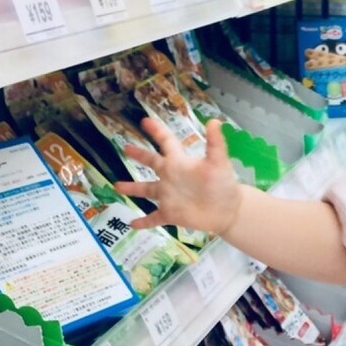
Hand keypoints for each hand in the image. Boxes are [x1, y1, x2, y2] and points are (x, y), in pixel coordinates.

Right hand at [115, 115, 240, 236]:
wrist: (228, 211)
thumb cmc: (223, 185)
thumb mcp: (219, 163)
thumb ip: (215, 143)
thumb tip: (214, 121)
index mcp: (179, 163)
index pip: (166, 142)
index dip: (157, 131)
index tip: (145, 121)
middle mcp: (171, 177)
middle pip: (151, 162)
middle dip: (139, 155)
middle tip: (125, 148)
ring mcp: (168, 196)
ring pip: (146, 190)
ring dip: (132, 189)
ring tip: (117, 186)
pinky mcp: (170, 214)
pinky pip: (153, 218)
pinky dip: (143, 222)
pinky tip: (131, 224)